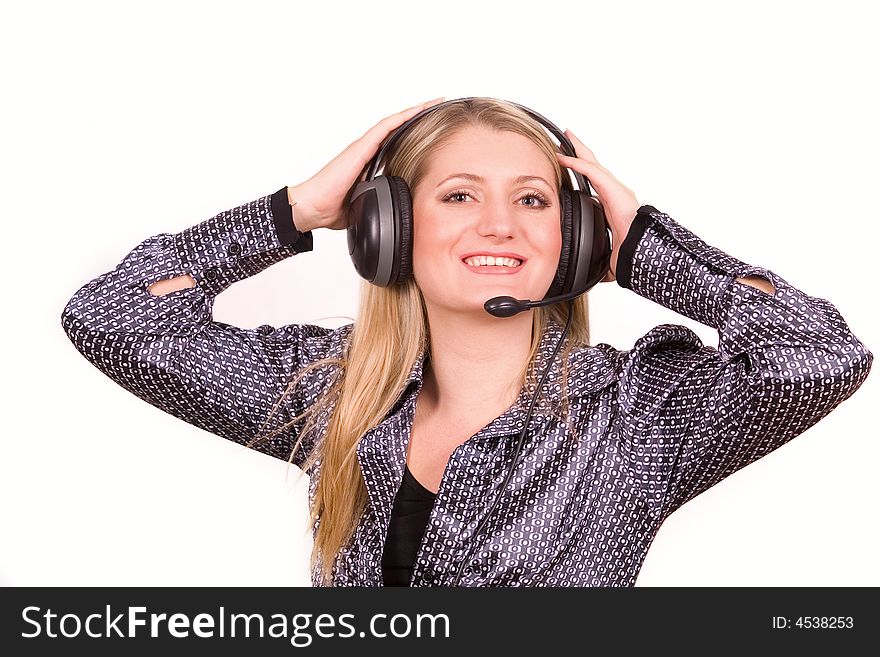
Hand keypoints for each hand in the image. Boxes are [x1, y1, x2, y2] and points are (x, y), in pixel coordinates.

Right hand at [288, 97, 445, 232]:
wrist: (312, 207)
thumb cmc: (332, 208)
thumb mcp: (366, 203)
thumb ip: (380, 199)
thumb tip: (395, 210)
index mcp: (368, 161)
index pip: (394, 140)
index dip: (412, 131)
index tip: (431, 125)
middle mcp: (366, 149)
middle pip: (396, 127)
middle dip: (418, 115)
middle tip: (438, 105)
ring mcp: (362, 147)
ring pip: (392, 123)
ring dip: (413, 111)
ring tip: (433, 102)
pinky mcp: (360, 148)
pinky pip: (384, 128)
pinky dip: (400, 118)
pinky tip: (415, 110)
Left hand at [555, 130, 639, 282]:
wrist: (640, 254)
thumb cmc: (632, 254)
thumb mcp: (608, 254)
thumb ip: (600, 256)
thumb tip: (594, 272)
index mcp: (613, 204)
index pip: (595, 182)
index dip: (583, 171)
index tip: (569, 162)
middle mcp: (615, 192)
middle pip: (594, 166)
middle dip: (580, 152)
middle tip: (565, 139)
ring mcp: (615, 189)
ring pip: (593, 163)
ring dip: (578, 150)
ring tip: (565, 137)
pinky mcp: (613, 190)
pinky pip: (591, 172)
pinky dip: (576, 164)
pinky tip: (563, 157)